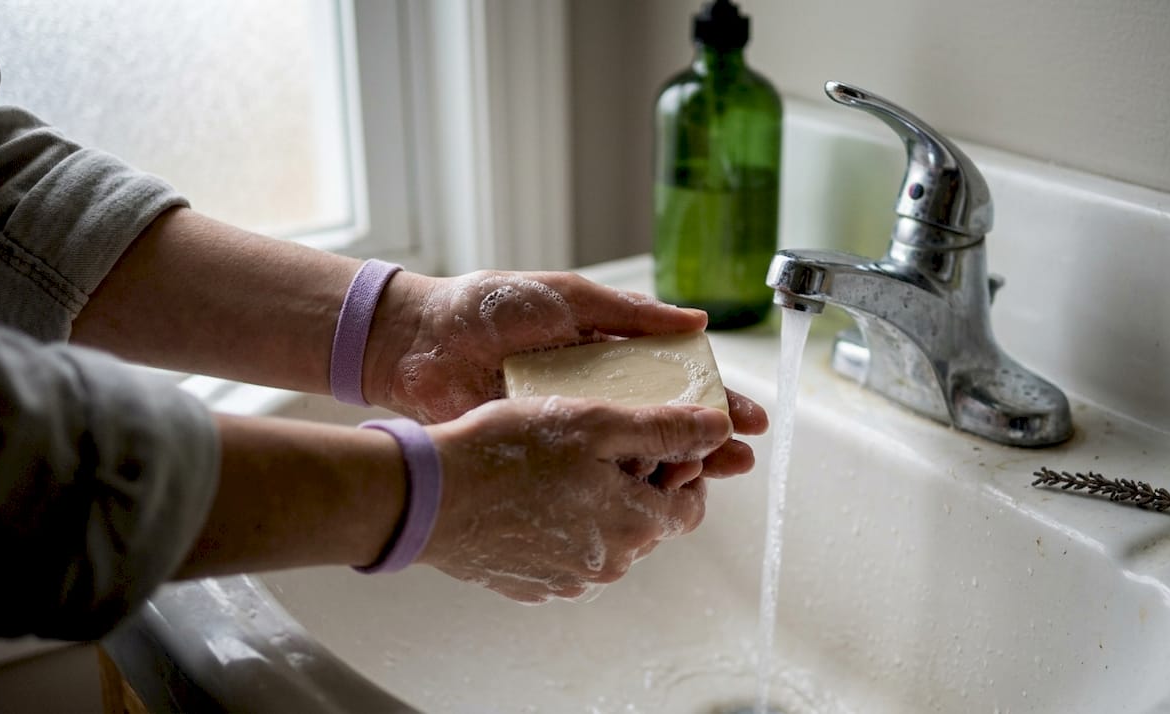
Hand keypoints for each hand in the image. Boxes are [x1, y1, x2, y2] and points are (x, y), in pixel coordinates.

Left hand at [364, 269, 769, 458]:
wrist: (420, 340)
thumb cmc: (490, 306)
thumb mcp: (568, 298)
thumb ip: (630, 314)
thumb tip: (698, 322)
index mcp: (610, 352)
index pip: (676, 380)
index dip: (715, 400)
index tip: (749, 420)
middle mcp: (597, 391)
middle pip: (665, 422)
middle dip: (706, 442)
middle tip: (739, 461)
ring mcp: (571, 424)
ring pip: (633, 454)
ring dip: (674, 468)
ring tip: (709, 480)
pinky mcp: (542, 450)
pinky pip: (589, 472)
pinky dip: (620, 486)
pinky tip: (648, 497)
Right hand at [421, 396, 733, 603]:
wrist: (430, 496)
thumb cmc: (509, 452)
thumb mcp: (596, 423)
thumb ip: (665, 427)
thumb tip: (720, 430)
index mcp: (636, 526)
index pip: (690, 507)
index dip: (682, 470)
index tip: (654, 442)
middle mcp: (609, 565)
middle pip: (647, 522)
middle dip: (638, 483)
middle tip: (600, 443)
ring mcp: (567, 580)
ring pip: (605, 536)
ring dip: (598, 502)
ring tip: (560, 463)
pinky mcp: (531, 583)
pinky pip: (565, 551)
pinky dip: (561, 522)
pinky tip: (532, 490)